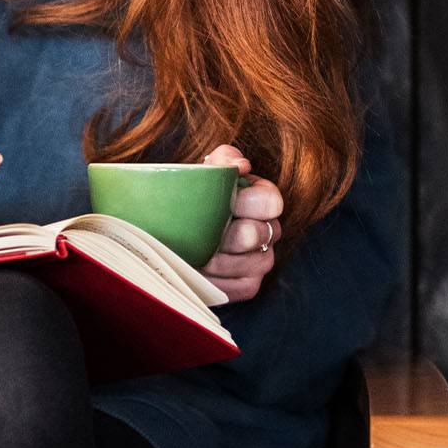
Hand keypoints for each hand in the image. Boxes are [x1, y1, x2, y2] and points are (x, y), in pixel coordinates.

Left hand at [199, 144, 283, 303]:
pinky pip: (235, 286)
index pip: (271, 201)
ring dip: (213, 258)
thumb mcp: (206, 172)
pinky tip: (197, 269)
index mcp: (265, 199)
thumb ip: (222, 160)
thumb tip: (240, 165)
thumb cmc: (196, 196)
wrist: (177, 228)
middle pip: (255, 234)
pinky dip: (212, 279)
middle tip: (199, 232)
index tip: (221, 202)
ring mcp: (263, 261)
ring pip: (245, 263)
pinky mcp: (249, 285)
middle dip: (224, 233)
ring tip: (191, 252)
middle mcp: (271, 230)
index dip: (245, 202)